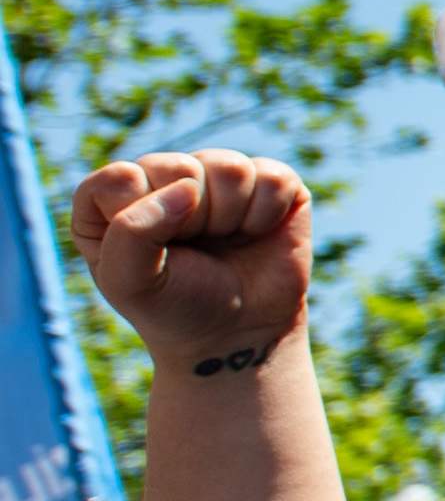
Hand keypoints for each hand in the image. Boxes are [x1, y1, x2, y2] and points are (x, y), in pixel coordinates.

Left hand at [71, 151, 314, 379]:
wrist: (239, 333)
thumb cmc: (175, 306)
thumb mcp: (130, 281)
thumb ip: (132, 231)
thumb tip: (188, 189)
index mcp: (116, 198)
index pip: (120, 177)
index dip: (140, 217)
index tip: (154, 254)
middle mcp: (167, 178)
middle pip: (179, 167)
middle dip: (191, 219)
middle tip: (194, 250)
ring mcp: (219, 176)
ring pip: (229, 167)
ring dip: (230, 217)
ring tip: (225, 241)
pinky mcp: (270, 182)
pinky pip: (273, 177)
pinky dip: (266, 214)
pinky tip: (255, 233)